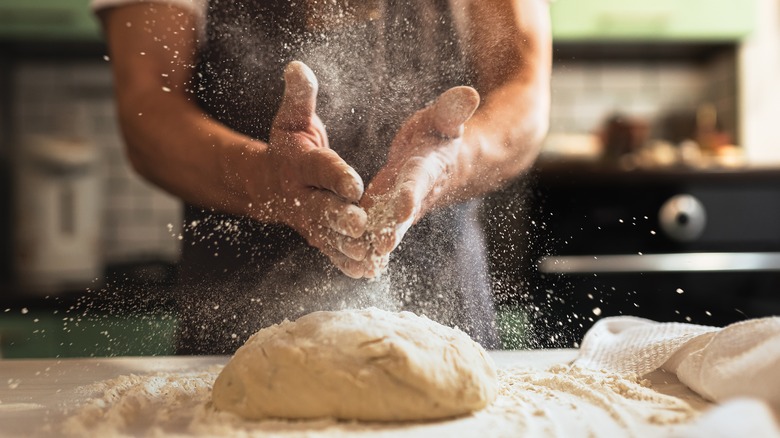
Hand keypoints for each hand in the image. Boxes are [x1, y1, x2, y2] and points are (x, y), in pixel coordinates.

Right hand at [246, 61, 368, 277]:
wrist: (267, 183)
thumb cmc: (288, 145)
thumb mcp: (292, 118)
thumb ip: (300, 97)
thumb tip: (297, 66)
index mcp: (300, 164)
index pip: (320, 168)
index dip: (336, 175)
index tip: (355, 183)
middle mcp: (302, 195)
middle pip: (322, 208)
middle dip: (341, 217)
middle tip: (362, 224)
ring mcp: (308, 220)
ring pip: (328, 235)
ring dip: (347, 247)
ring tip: (370, 254)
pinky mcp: (316, 236)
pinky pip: (330, 251)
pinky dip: (346, 262)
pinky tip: (366, 272)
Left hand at [358, 86, 480, 277]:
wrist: (444, 162)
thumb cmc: (439, 134)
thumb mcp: (444, 119)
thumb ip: (452, 110)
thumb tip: (470, 93)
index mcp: (427, 168)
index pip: (418, 181)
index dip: (411, 194)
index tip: (402, 207)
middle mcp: (415, 193)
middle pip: (403, 214)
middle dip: (393, 230)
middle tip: (380, 247)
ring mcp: (400, 207)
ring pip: (387, 228)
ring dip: (375, 245)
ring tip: (360, 262)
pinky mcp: (386, 214)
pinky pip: (376, 231)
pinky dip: (367, 247)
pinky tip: (352, 264)